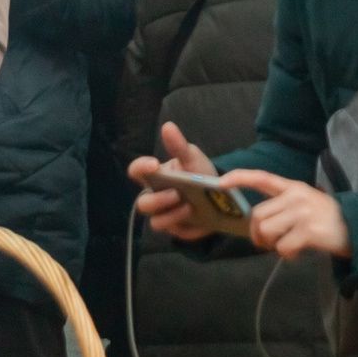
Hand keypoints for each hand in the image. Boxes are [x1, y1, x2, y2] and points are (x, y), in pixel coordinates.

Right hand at [128, 122, 220, 242]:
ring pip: (155, 221)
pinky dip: (182, 223)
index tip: (154, 164)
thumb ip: (179, 146)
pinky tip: (194, 216)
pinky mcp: (175, 228)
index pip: (136, 171)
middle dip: (158, 199)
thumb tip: (167, 126)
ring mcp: (164, 214)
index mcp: (155, 176)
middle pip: (143, 203)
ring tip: (189, 207)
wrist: (221, 196)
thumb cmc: (199, 172)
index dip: (140, 167)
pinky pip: (172, 230)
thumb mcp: (192, 158)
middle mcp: (155, 196)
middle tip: (177, 193)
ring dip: (170, 214)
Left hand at [222, 171, 350, 260]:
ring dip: (272, 245)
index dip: (240, 178)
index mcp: (292, 187)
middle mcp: (295, 196)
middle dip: (257, 234)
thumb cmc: (326, 218)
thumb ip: (282, 208)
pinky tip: (299, 252)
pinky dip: (287, 254)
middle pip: (258, 215)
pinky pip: (283, 247)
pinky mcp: (309, 230)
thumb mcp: (305, 203)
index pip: (262, 177)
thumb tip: (258, 226)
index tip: (221, 182)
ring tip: (286, 246)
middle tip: (267, 243)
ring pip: (267, 231)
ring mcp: (302, 212)